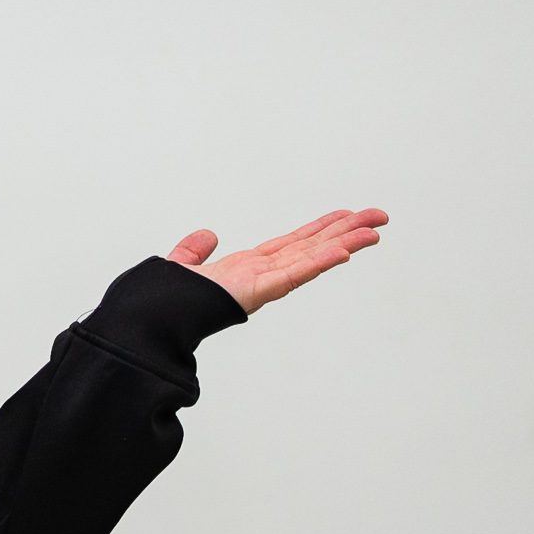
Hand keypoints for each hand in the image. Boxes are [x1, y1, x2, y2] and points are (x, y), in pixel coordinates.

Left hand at [163, 208, 387, 315]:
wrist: (156, 317)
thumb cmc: (170, 301)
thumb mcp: (184, 265)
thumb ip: (194, 251)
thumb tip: (206, 236)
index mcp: (249, 266)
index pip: (294, 243)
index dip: (320, 229)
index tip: (345, 216)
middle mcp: (263, 273)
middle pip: (312, 247)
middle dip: (345, 232)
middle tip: (378, 217)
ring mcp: (264, 283)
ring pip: (312, 259)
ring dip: (344, 245)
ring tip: (374, 232)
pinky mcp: (259, 291)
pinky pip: (294, 274)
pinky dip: (319, 263)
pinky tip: (342, 252)